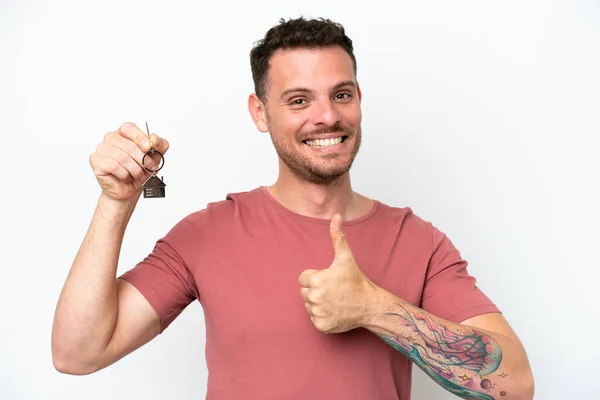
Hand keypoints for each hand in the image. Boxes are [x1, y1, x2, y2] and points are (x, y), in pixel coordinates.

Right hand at [89, 122, 169, 201]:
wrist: (128, 190)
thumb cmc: (139, 172)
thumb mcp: (155, 157)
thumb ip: (159, 144)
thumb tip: (154, 139)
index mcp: (124, 134)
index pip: (129, 128)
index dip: (139, 137)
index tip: (148, 148)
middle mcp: (111, 139)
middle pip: (129, 145)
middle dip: (143, 160)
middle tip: (148, 169)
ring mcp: (102, 149)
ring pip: (122, 157)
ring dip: (135, 170)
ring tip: (138, 175)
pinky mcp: (96, 160)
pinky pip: (114, 166)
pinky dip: (124, 174)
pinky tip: (125, 177)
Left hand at [299, 213, 378, 333]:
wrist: (369, 305)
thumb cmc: (356, 280)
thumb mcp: (346, 257)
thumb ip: (337, 236)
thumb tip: (336, 216)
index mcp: (316, 280)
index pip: (303, 278)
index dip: (316, 277)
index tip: (329, 279)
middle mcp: (314, 297)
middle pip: (304, 292)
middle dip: (316, 290)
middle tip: (333, 290)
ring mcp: (317, 313)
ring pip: (308, 305)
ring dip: (318, 303)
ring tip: (334, 300)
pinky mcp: (321, 325)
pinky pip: (314, 319)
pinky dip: (322, 316)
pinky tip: (334, 311)